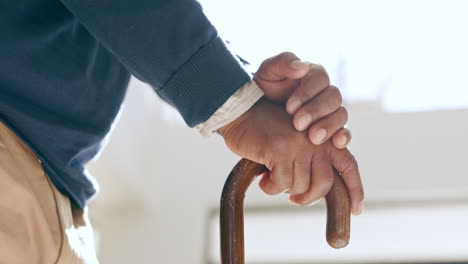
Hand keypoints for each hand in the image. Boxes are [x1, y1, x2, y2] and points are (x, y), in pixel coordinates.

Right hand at [219, 98, 363, 214]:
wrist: (242, 111)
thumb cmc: (266, 131)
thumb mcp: (295, 143)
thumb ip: (309, 161)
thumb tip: (314, 193)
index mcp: (325, 138)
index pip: (348, 165)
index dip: (355, 189)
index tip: (356, 211)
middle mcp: (316, 140)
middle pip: (325, 184)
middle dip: (309, 198)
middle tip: (294, 199)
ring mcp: (299, 144)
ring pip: (301, 186)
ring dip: (283, 189)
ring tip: (271, 178)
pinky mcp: (280, 150)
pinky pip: (281, 184)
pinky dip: (269, 187)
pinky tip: (262, 178)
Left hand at [254, 52, 349, 148]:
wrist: (259, 108)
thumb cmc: (265, 87)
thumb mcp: (268, 71)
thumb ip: (283, 62)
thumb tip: (302, 67)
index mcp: (313, 74)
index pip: (320, 79)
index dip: (307, 93)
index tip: (289, 107)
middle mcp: (325, 92)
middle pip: (333, 97)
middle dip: (316, 111)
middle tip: (298, 124)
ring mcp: (330, 111)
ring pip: (341, 115)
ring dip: (329, 126)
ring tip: (313, 138)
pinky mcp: (331, 129)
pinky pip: (345, 131)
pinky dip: (344, 137)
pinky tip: (337, 143)